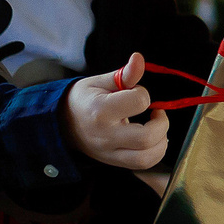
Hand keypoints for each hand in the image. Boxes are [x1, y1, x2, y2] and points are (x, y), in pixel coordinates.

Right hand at [63, 51, 168, 170]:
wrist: (62, 123)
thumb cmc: (84, 99)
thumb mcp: (100, 82)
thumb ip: (124, 74)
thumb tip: (139, 58)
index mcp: (101, 110)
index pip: (139, 102)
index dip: (144, 94)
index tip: (136, 92)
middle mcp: (105, 135)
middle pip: (146, 138)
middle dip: (162, 124)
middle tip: (156, 113)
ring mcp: (109, 152)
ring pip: (146, 158)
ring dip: (161, 142)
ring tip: (157, 128)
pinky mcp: (112, 162)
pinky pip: (141, 165)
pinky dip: (155, 153)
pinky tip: (153, 139)